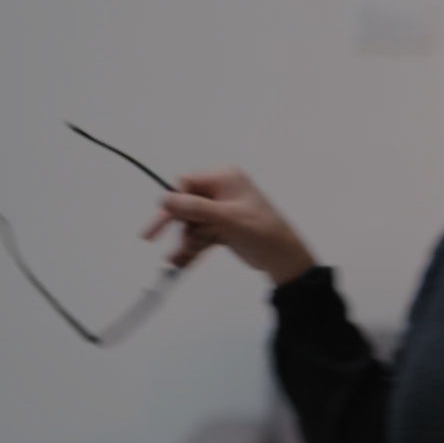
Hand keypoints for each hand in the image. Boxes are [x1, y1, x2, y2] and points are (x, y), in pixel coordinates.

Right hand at [146, 167, 315, 286]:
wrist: (283, 258)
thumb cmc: (263, 233)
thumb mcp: (228, 219)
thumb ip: (196, 208)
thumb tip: (166, 199)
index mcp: (224, 179)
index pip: (187, 185)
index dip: (171, 204)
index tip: (159, 223)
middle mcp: (221, 191)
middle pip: (186, 205)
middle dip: (180, 228)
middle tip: (160, 242)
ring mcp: (221, 210)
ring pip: (192, 224)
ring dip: (184, 242)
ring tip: (176, 262)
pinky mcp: (222, 227)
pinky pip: (200, 235)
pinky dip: (192, 248)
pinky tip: (182, 263)